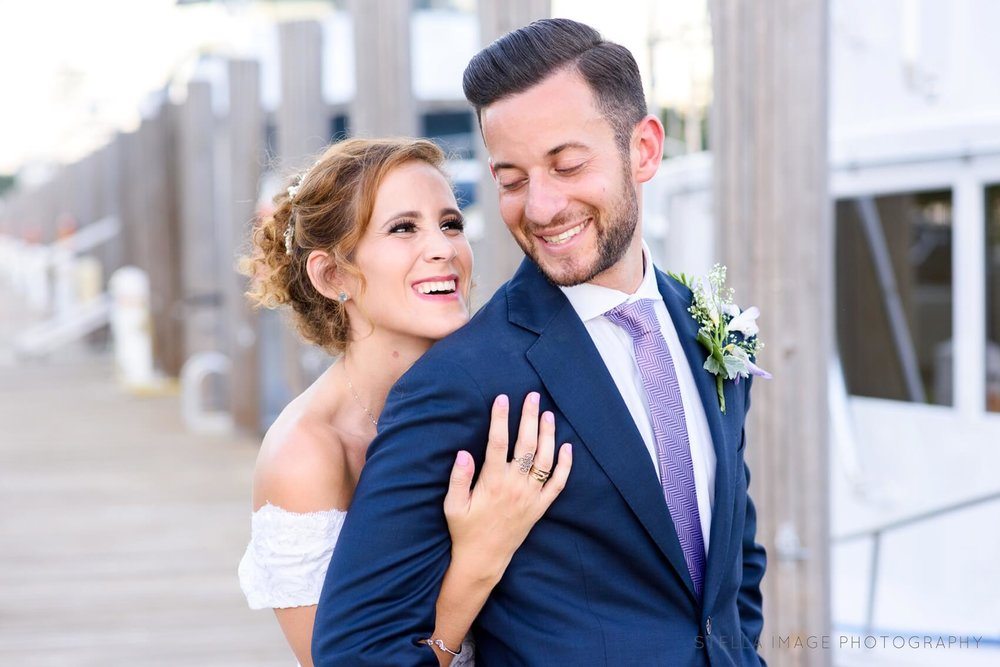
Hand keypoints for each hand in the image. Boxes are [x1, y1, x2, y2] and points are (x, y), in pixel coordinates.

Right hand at [443, 392, 571, 584]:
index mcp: (492, 482)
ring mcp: (531, 496)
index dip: (500, 419)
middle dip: (529, 417)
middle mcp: (515, 486)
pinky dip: (566, 465)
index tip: (502, 398)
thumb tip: (463, 453)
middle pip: (526, 445)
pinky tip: (568, 448)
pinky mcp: (540, 507)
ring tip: (547, 414)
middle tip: (532, 396)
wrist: (484, 559)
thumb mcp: (453, 506)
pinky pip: (558, 484)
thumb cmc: (465, 530)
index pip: (498, 443)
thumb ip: (458, 479)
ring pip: (545, 459)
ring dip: (548, 435)